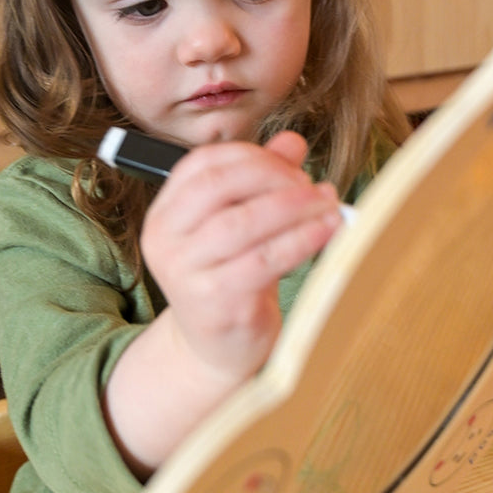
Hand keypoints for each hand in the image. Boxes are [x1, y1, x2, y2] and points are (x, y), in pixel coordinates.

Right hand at [141, 130, 343, 380]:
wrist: (217, 349)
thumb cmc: (231, 280)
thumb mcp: (242, 226)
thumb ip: (262, 182)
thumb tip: (292, 142)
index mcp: (166, 212)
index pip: (203, 164)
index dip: (252, 157)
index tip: (293, 165)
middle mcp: (165, 238)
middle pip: (219, 186)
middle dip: (274, 177)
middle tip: (312, 185)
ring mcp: (185, 271)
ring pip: (242, 222)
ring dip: (293, 207)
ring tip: (328, 205)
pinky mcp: (213, 301)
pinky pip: (263, 260)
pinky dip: (300, 240)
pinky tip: (326, 231)